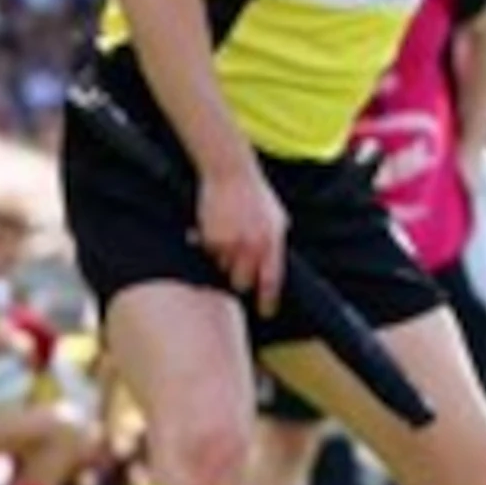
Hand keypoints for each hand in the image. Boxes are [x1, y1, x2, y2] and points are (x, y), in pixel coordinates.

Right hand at [194, 162, 287, 316]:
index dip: (269, 300)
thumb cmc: (256, 194)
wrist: (231, 172)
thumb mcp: (277, 217)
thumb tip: (275, 266)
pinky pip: (208, 252)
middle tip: (236, 263)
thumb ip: (276, 243)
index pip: (272, 280)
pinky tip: (214, 226)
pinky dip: (209, 244)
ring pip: (223, 267)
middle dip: (239, 278)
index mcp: (273, 241)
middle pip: (242, 282)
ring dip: (223, 257)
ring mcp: (231, 243)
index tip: (266, 312)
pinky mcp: (211, 237)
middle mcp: (253, 246)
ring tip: (228, 232)